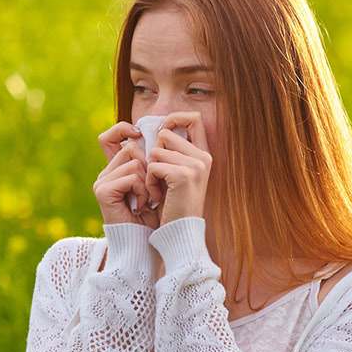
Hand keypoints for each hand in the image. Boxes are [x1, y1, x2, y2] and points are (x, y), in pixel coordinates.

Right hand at [95, 122, 160, 227]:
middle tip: (153, 192)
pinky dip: (143, 191)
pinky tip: (142, 207)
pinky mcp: (102, 191)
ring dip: (148, 182)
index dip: (122, 129)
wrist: (147, 245)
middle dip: (149, 167)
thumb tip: (161, 131)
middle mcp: (106, 174)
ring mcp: (102, 182)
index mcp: (116, 170)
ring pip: (133, 161)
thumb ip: (153, 162)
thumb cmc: (156, 217)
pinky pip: (131, 177)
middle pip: (131, 147)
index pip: (110, 137)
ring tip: (148, 201)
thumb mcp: (157, 184)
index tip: (139, 133)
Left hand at [143, 111, 211, 225]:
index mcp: (204, 155)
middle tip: (157, 176)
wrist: (180, 234)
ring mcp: (195, 166)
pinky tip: (157, 196)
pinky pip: (153, 166)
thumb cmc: (173, 207)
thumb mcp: (175, 175)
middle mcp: (203, 157)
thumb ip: (172, 152)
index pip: (194, 118)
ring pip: (156, 150)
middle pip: (166, 133)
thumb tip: (159, 127)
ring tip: (158, 189)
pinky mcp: (183, 175)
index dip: (175, 117)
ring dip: (149, 170)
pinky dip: (148, 182)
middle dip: (153, 153)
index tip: (161, 132)